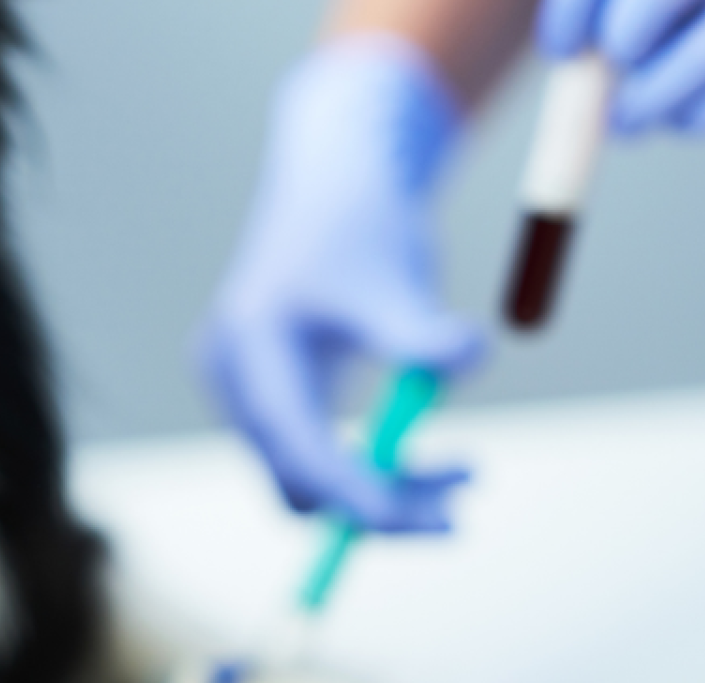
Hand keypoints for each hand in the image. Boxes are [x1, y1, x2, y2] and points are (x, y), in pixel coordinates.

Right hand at [198, 38, 482, 533]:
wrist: (333, 184)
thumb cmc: (363, 225)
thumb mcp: (396, 276)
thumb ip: (422, 326)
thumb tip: (471, 357)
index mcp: (252, 343)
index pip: (296, 444)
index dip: (355, 492)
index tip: (421, 520)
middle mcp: (232, 376)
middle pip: (297, 479)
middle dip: (379, 501)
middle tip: (463, 502)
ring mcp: (241, 391)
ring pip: (309, 477)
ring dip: (383, 487)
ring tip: (466, 470)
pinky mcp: (266, 398)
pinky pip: (312, 457)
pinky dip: (368, 466)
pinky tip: (421, 448)